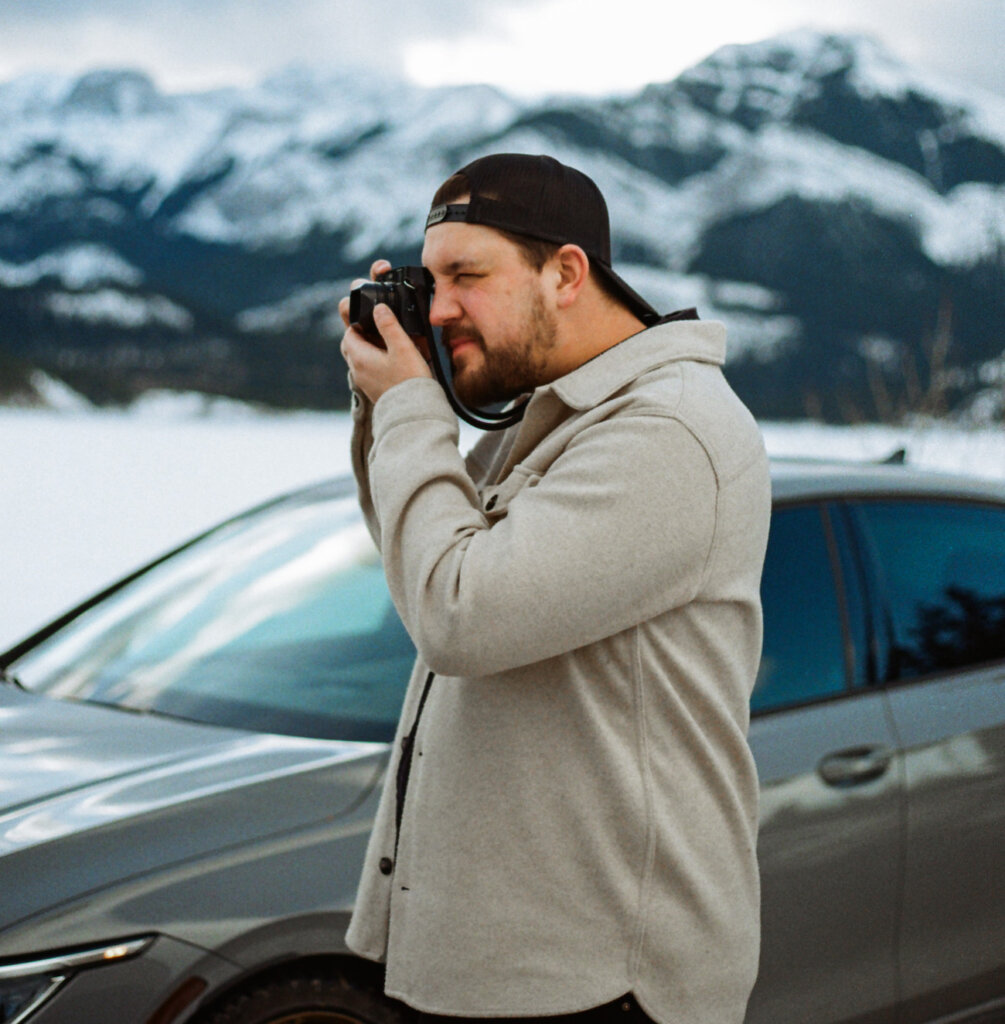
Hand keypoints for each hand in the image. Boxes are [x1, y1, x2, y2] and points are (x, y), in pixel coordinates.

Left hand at [339, 259, 432, 403]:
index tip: (371, 317)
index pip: (349, 333)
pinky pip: (368, 372)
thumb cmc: (409, 380)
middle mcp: (358, 370)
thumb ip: (389, 325)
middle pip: (351, 347)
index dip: (358, 323)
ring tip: (385, 345)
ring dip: (368, 350)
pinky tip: (391, 363)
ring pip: (359, 360)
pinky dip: (374, 363)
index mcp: (360, 357)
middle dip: (360, 336)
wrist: (414, 413)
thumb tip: (378, 308)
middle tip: (376, 329)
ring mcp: (365, 383)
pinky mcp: (374, 391)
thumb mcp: (402, 347)